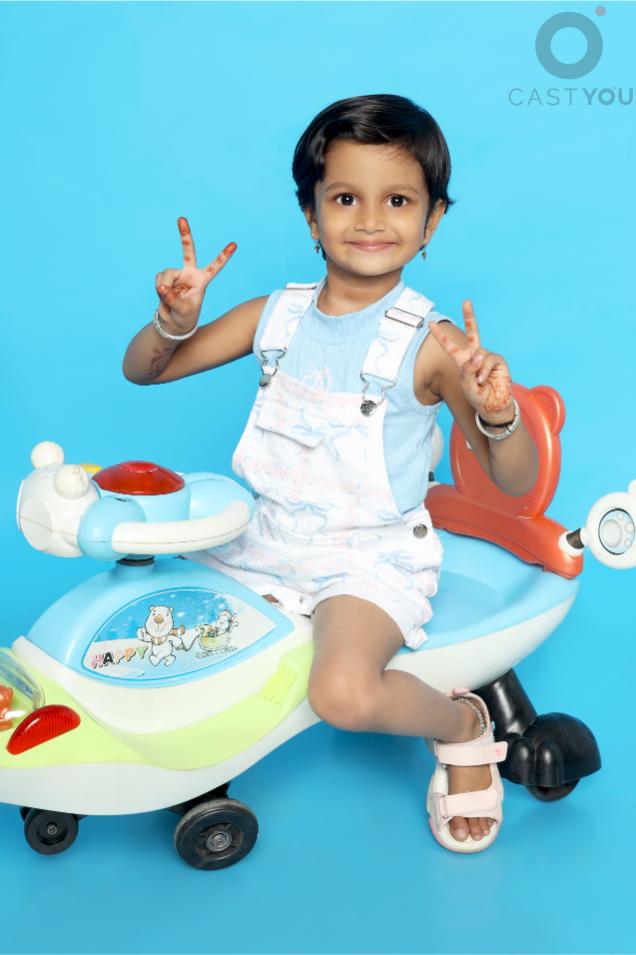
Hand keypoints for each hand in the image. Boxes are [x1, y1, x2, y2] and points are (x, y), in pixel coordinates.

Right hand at [155, 217, 236, 332]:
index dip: (224, 256)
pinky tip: (163, 296)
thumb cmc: (185, 317)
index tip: (235, 244)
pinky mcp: (165, 279)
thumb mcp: (182, 310)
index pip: (215, 266)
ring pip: (166, 273)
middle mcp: (189, 274)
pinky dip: (159, 289)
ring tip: (168, 298)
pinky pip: (158, 280)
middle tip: (181, 218)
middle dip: (184, 235)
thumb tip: (161, 287)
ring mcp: (177, 275)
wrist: (173, 323)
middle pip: (188, 250)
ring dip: (164, 286)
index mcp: (202, 280)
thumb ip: (172, 298)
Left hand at [429, 301, 513, 423]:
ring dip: (477, 369)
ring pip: (479, 354)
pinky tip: (484, 380)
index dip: (440, 335)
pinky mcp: (498, 360)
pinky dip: (484, 371)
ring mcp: (486, 356)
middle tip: (466, 301)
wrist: (492, 405)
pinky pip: (488, 360)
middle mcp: (474, 355)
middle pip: (472, 331)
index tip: (430, 323)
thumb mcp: (466, 385)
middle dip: (469, 316)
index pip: (449, 346)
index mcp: (462, 360)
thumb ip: (467, 370)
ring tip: (479, 382)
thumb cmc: (477, 396)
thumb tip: (477, 355)